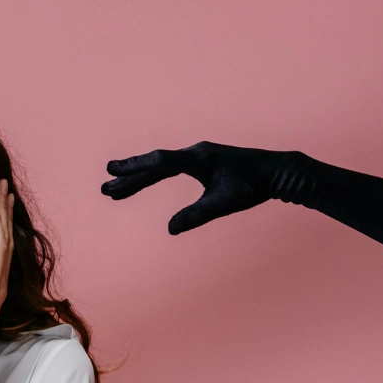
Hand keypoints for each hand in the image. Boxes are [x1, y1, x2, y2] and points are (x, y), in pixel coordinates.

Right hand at [100, 141, 292, 234]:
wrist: (277, 171)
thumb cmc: (252, 187)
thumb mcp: (223, 204)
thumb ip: (195, 216)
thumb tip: (170, 230)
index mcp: (196, 158)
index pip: (159, 162)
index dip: (134, 168)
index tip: (112, 171)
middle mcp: (194, 153)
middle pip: (154, 164)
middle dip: (129, 177)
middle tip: (104, 186)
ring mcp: (197, 155)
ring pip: (160, 166)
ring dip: (138, 178)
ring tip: (115, 189)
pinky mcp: (202, 161)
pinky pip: (169, 167)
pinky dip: (154, 176)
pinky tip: (144, 183)